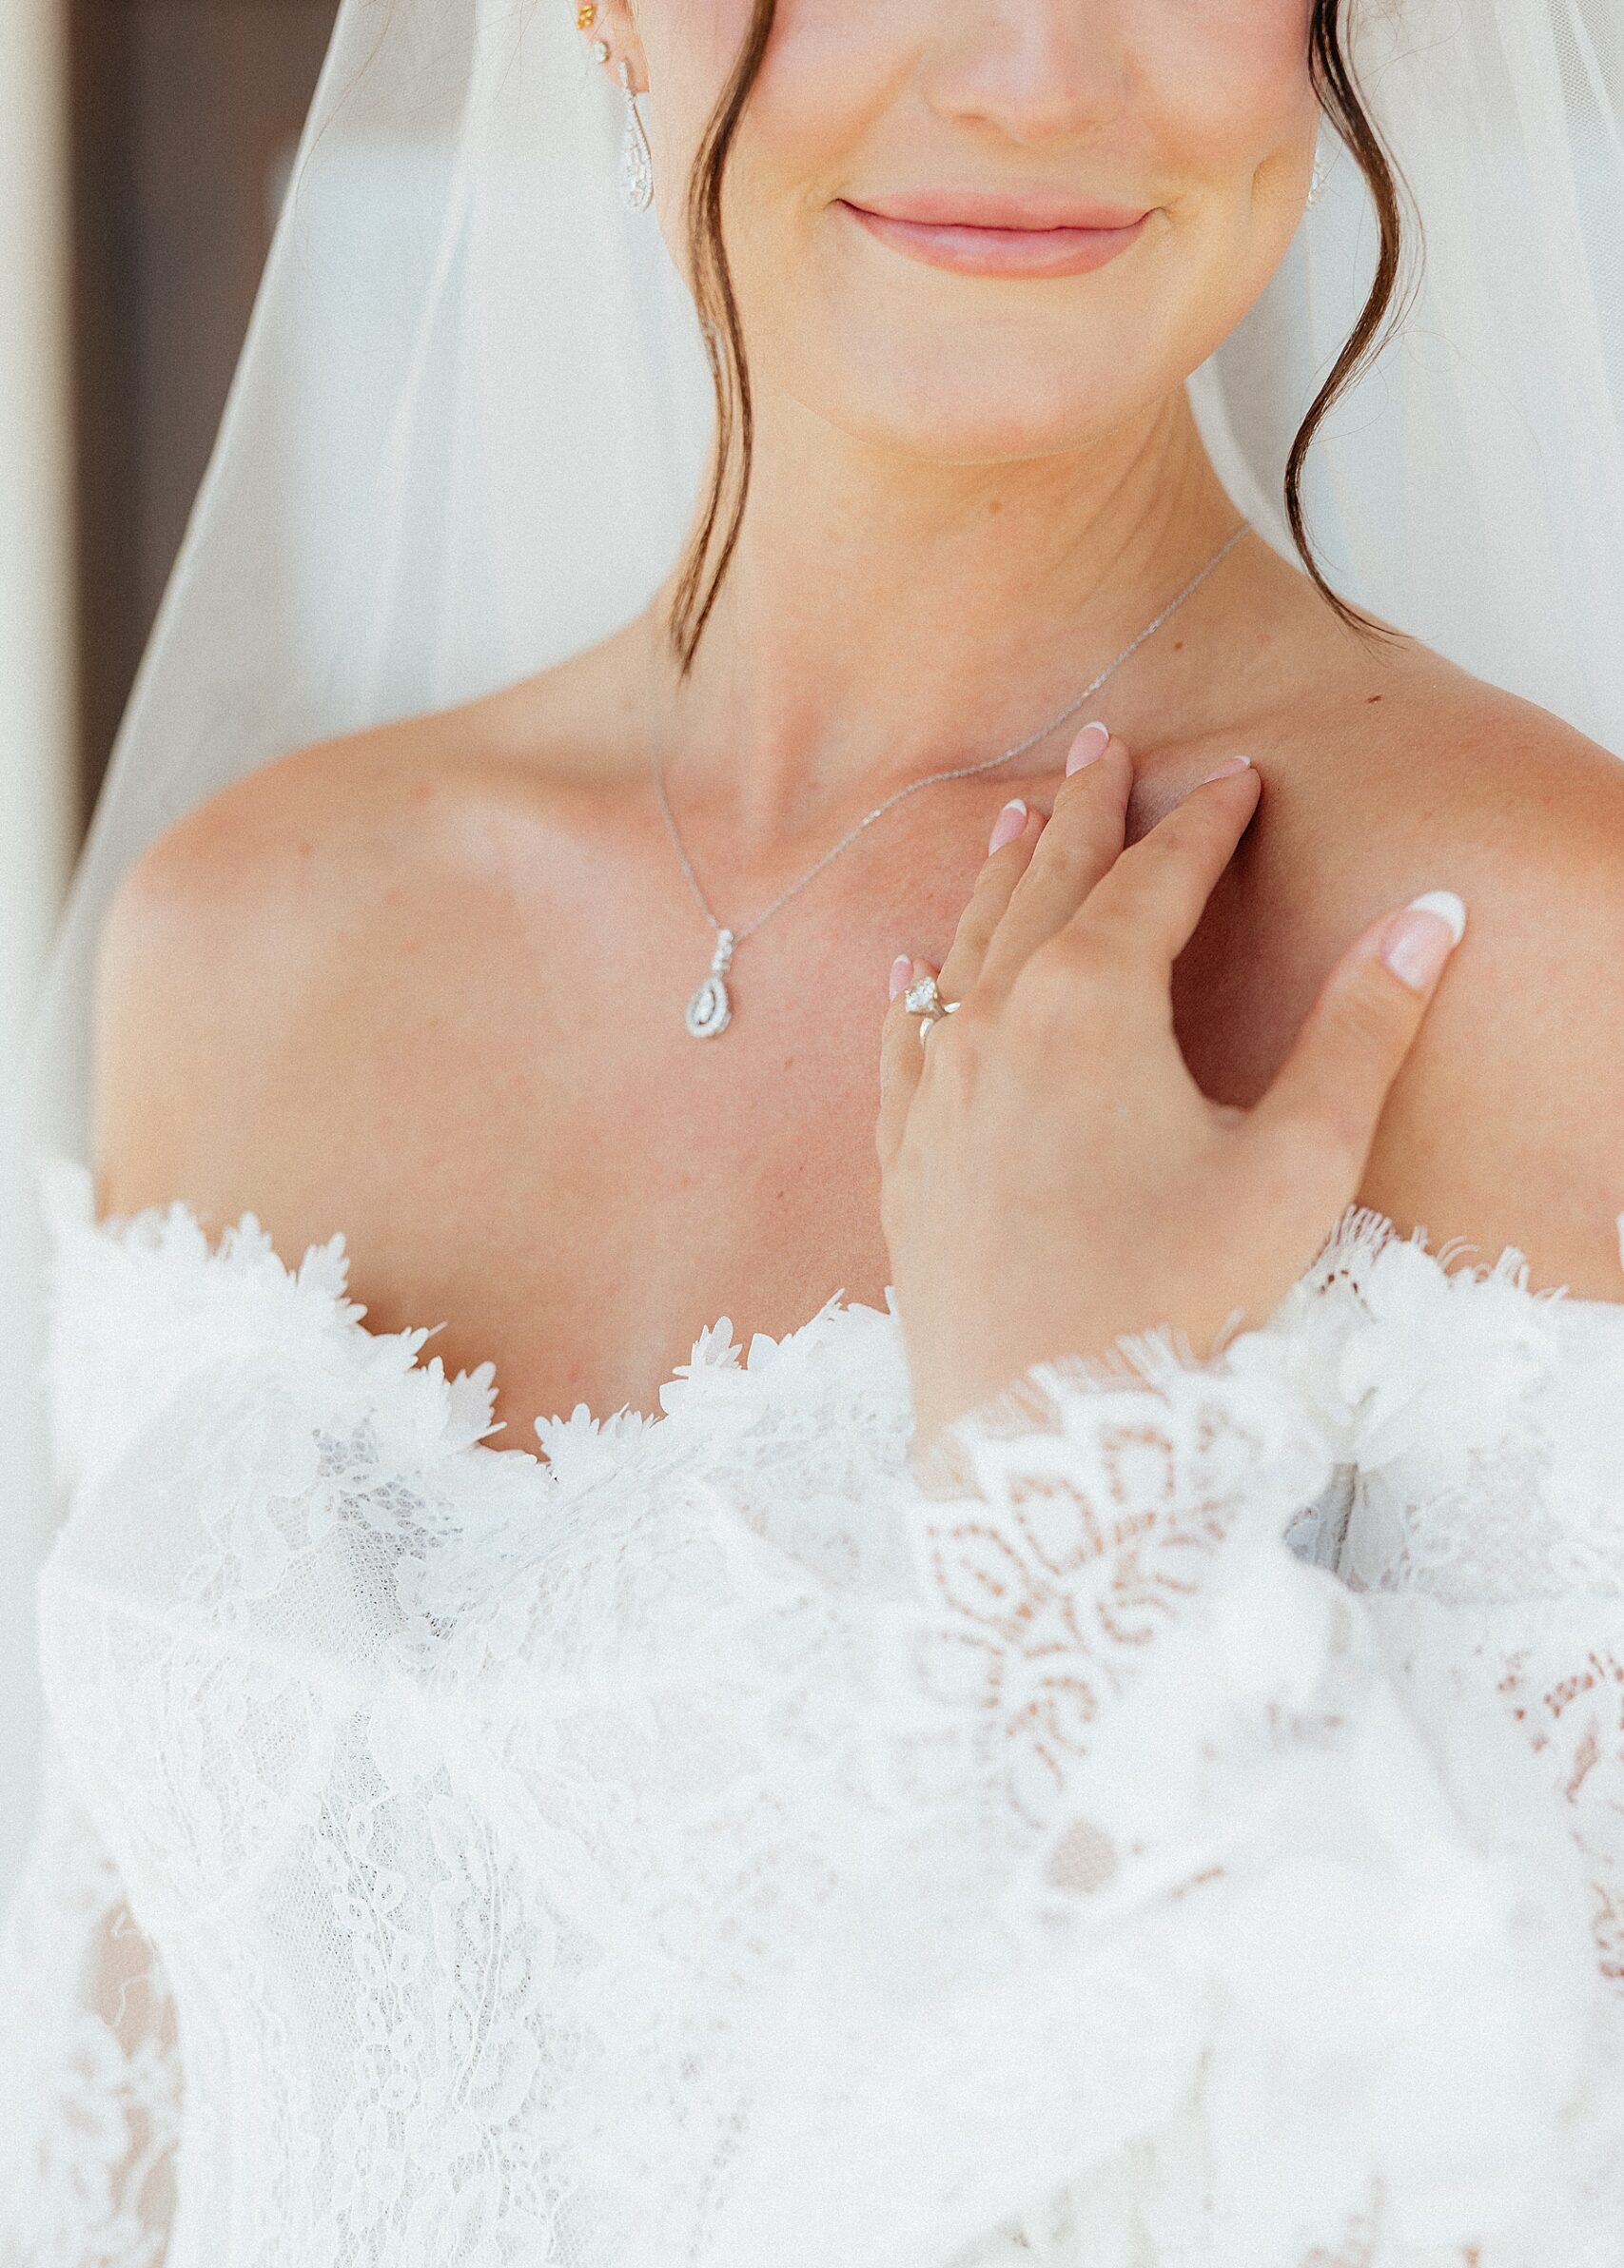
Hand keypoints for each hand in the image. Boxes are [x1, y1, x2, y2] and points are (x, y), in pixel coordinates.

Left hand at [877, 729, 1465, 1448]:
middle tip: (1102, 746)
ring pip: (966, 953)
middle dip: (1082, 814)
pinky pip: (903, 1045)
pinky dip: (918, 993)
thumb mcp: (1297, 1165)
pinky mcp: (905, 1164)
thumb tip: (1426, 917)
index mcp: (1092, 1005)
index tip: (1239, 777)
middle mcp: (997, 1026)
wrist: (1045, 1435)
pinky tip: (914, 971)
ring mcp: (936, 1094)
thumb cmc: (1176, 1305)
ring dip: (996, 882)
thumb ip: (1361, 1032)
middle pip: (1045, 889)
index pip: (1157, 881)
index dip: (1204, 824)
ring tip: (1011, 819)